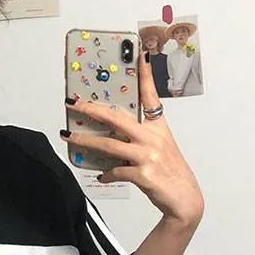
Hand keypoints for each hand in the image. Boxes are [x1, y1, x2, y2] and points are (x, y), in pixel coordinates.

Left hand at [61, 52, 203, 227]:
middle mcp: (153, 138)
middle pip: (117, 118)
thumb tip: (111, 139)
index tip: (140, 54)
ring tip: (70, 138)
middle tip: (73, 104)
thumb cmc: (169, 173)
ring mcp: (148, 156)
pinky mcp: (142, 174)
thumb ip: (138, 140)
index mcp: (158, 128)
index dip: (145, 75)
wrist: (185, 200)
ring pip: (109, 144)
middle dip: (92, 109)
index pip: (150, 96)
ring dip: (86, 141)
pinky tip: (101, 176)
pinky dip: (106, 174)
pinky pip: (115, 171)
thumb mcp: (159, 150)